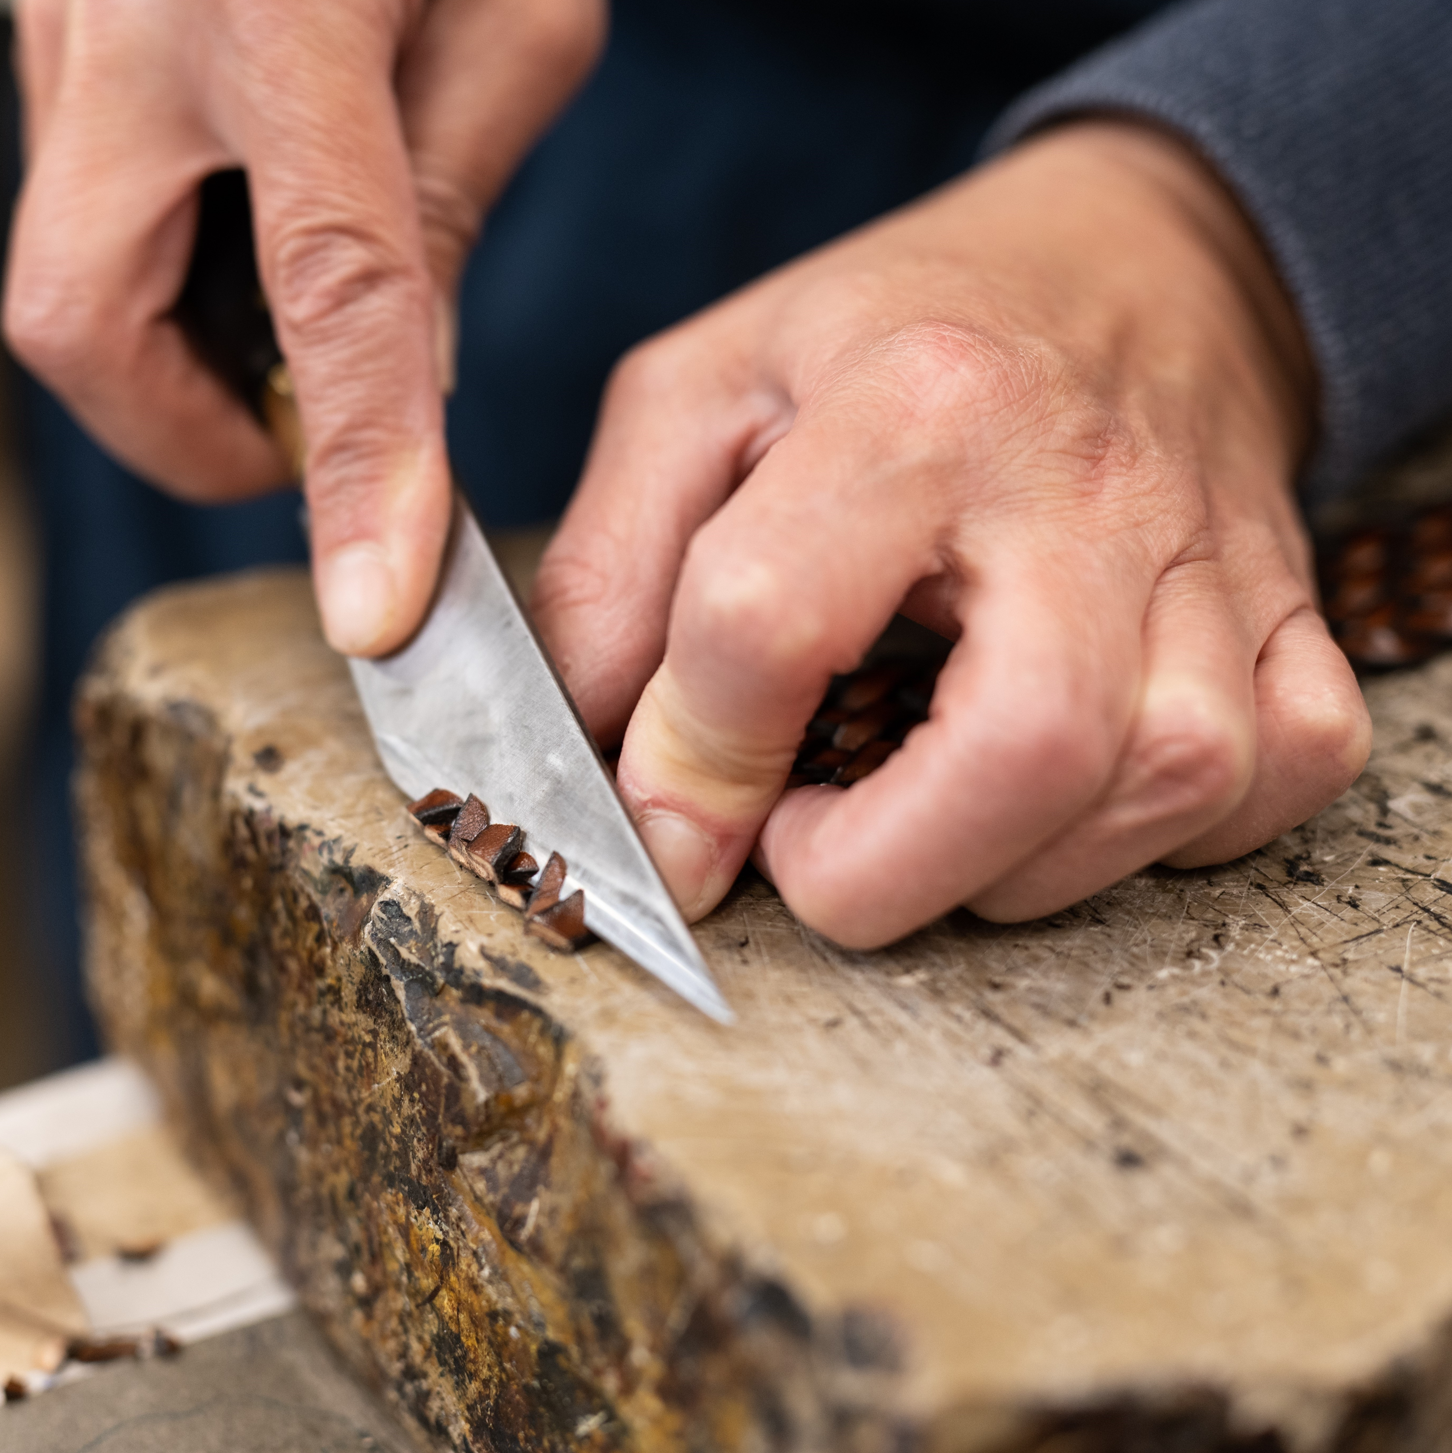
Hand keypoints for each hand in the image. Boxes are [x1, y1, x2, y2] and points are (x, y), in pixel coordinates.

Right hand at [4, 0, 603, 655]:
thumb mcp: (515, 16)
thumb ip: (447, 199)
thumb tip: (400, 375)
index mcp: (282, 17)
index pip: (329, 300)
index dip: (353, 472)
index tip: (374, 609)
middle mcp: (124, 26)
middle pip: (78, 326)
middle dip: (185, 434)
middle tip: (299, 440)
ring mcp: (52, 20)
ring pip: (63, 275)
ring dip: (174, 352)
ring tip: (286, 326)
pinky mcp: (42, 29)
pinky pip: (77, 202)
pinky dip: (161, 270)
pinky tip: (242, 235)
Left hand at [533, 121, 1370, 940]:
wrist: (1126, 260)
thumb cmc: (890, 335)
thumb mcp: (699, 398)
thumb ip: (610, 573)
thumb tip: (594, 761)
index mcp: (909, 406)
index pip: (773, 620)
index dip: (697, 761)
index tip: (682, 818)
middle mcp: (1078, 485)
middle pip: (1029, 745)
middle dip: (887, 872)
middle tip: (814, 857)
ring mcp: (1209, 555)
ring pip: (1168, 784)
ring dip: (1015, 865)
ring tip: (929, 810)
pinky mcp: (1289, 609)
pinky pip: (1278, 779)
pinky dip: (1171, 834)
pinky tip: (1076, 791)